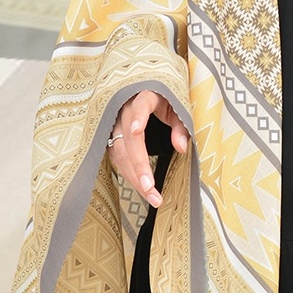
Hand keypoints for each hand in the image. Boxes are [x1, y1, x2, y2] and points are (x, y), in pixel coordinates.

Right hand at [107, 89, 188, 207]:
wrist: (148, 95)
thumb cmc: (165, 101)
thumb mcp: (177, 108)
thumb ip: (181, 125)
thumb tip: (181, 147)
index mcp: (146, 96)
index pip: (141, 105)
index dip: (138, 116)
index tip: (136, 129)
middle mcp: (126, 109)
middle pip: (129, 138)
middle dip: (139, 165)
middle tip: (150, 187)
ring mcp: (115, 124)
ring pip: (120, 152)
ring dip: (134, 176)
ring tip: (152, 196)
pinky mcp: (112, 136)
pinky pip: (117, 157)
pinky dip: (129, 173)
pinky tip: (142, 187)